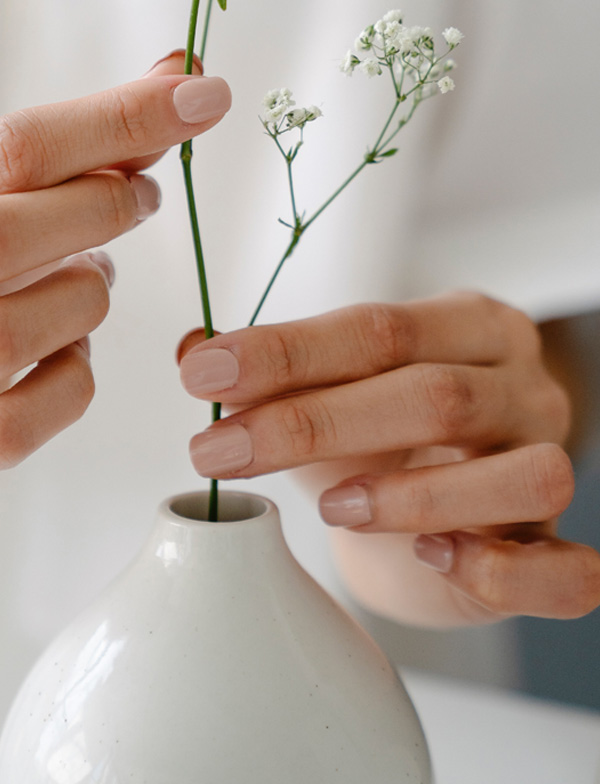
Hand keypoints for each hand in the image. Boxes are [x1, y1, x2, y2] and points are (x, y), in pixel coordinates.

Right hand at [0, 51, 230, 466]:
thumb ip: (58, 151)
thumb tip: (174, 76)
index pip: (29, 148)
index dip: (123, 116)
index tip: (198, 90)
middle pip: (65, 218)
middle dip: (115, 200)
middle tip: (138, 196)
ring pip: (85, 298)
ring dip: (89, 284)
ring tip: (67, 276)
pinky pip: (75, 384)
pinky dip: (75, 363)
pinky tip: (50, 347)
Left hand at [178, 293, 599, 625]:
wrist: (441, 507)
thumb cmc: (386, 441)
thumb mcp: (331, 393)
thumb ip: (271, 374)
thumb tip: (192, 350)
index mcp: (470, 330)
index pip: (380, 329)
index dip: (289, 352)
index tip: (205, 373)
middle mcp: (524, 390)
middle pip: (436, 396)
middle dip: (315, 423)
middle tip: (220, 450)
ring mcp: (550, 465)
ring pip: (520, 477)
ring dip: (415, 497)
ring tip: (332, 508)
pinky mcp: (553, 549)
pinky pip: (566, 569)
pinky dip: (499, 568)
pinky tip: (431, 556)